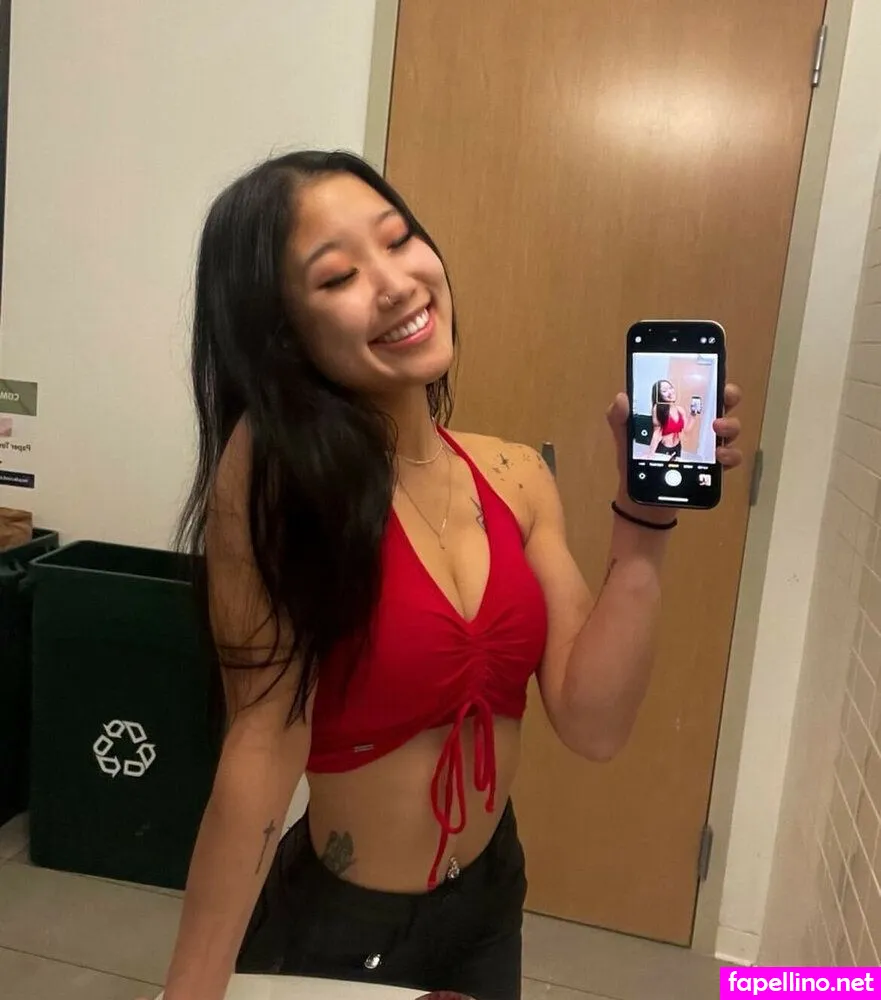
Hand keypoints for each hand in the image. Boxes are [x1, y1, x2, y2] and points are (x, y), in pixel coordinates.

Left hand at [606, 382, 744, 483]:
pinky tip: (719, 456)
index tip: (714, 369)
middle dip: (729, 394)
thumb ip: (619, 416)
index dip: (710, 374)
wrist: (640, 498)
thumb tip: (621, 398)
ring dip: (730, 424)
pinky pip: (731, 458)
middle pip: (722, 402)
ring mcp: (709, 445)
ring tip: (718, 427)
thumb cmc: (635, 460)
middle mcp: (698, 424)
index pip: (698, 387)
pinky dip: (730, 455)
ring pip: (730, 428)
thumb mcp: (624, 435)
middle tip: (724, 395)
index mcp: (678, 411)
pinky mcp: (713, 468)